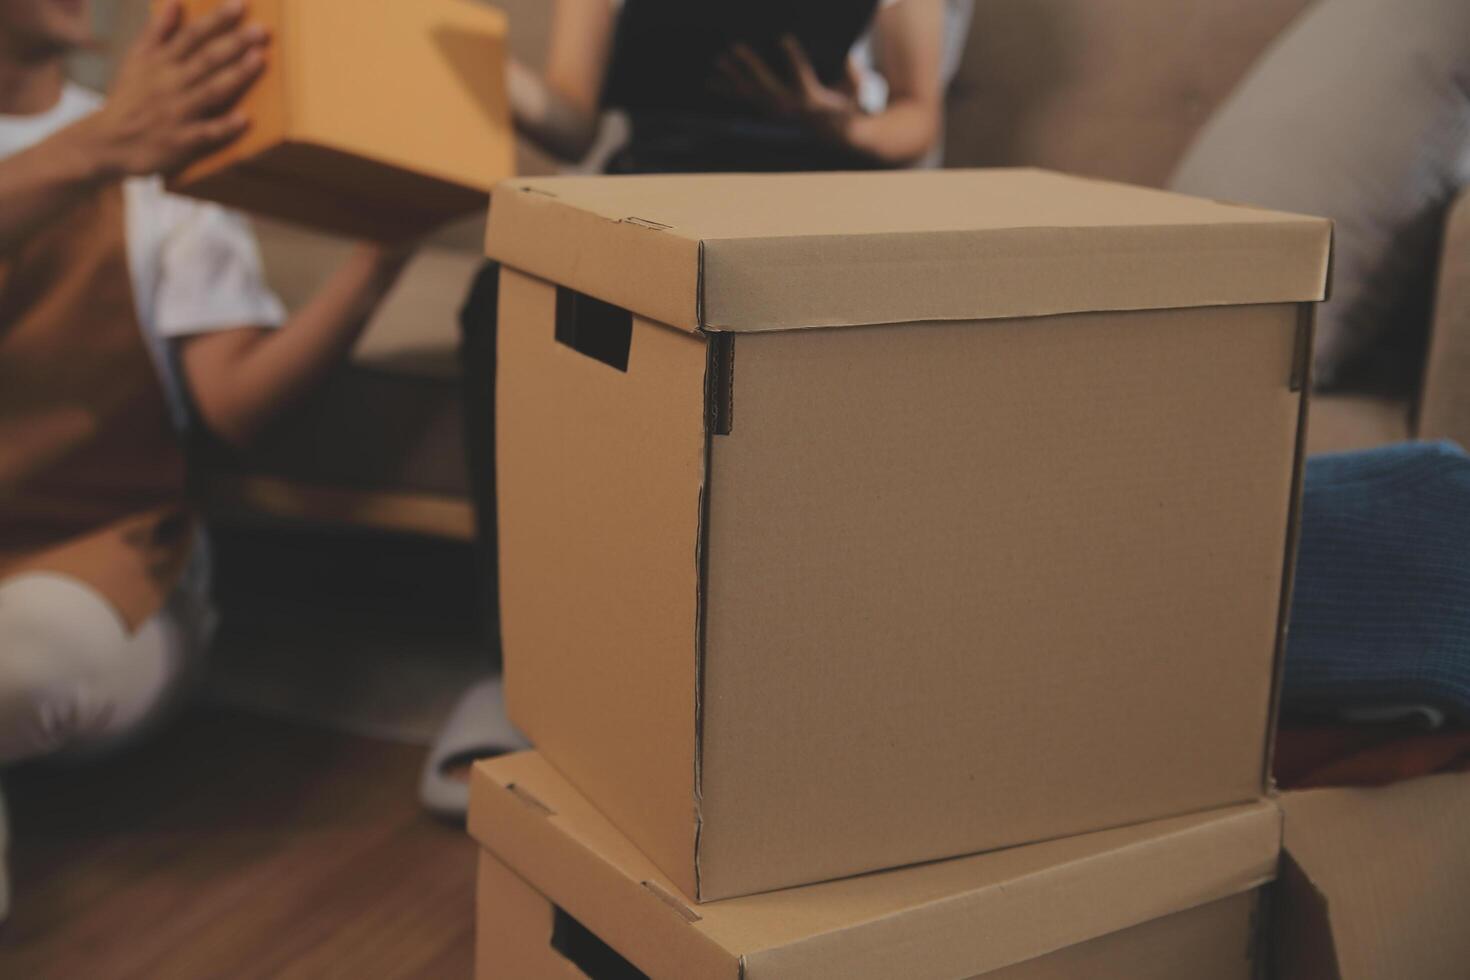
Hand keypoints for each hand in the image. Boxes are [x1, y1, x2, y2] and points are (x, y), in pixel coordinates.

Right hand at [82, 0, 269, 177]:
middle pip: (206, 59)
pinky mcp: (181, 141)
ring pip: (211, 91)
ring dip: (235, 75)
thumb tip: (174, 2)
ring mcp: (178, 112)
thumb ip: (157, 32)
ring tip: (259, 59)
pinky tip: (245, 119)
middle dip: (233, 43)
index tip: (241, 4)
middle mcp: (171, 83)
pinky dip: (224, 126)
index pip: (193, 35)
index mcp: (161, 62)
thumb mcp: (136, 60)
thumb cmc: (130, 98)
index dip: (217, 19)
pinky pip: (205, 133)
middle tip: (261, 30)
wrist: (107, 142)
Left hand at [714, 36, 863, 145]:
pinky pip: (746, 100)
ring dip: (734, 76)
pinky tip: (711, 82)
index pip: (802, 76)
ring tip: (719, 59)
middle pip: (767, 85)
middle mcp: (791, 108)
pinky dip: (728, 90)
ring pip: (752, 93)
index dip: (793, 57)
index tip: (784, 37)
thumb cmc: (850, 105)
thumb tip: (848, 57)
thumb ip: (853, 74)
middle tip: (735, 47)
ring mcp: (777, 110)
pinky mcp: (769, 110)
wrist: (838, 133)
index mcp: (814, 101)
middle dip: (751, 66)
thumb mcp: (856, 90)